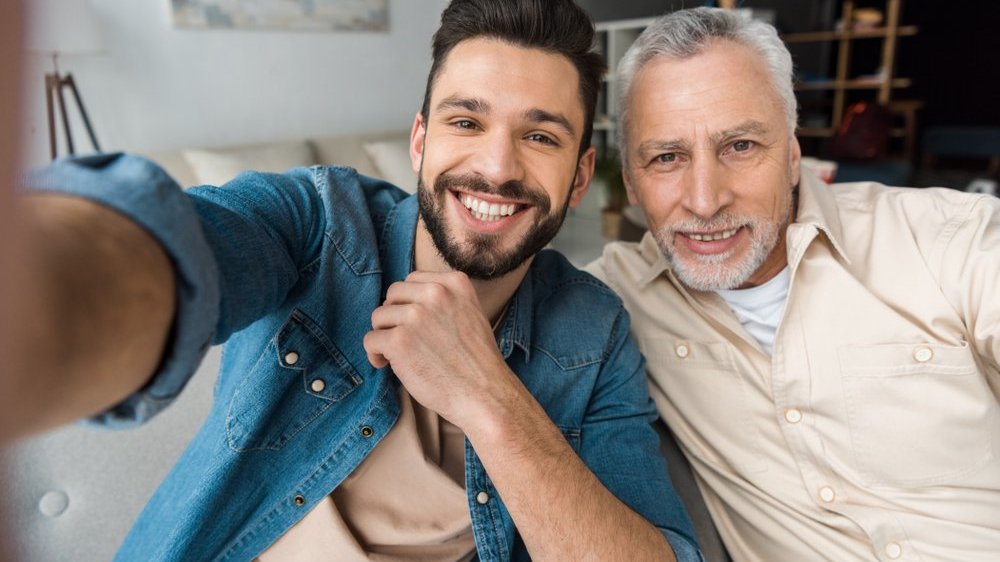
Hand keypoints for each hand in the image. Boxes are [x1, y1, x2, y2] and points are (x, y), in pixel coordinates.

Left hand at [363, 271, 514, 427]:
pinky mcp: (399, 340)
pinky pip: (371, 340)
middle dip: (393, 317)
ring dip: (383, 336)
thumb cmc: (476, 361)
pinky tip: (387, 364)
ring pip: (378, 316)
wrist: (484, 394)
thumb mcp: (470, 313)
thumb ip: (443, 300)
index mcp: (455, 283)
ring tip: (396, 355)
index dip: (408, 303)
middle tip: (403, 339)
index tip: (413, 323)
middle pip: (392, 294)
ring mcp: (416, 316)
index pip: (412, 280)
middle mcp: (435, 293)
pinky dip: (375, 354)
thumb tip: (404, 302)